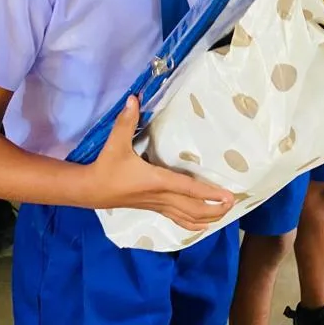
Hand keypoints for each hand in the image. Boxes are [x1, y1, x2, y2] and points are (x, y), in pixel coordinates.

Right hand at [89, 96, 233, 230]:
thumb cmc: (106, 167)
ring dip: (207, 218)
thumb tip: (133, 99)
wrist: (89, 190)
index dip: (209, 194)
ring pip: (187, 218)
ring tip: (225, 214)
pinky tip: (203, 225)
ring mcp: (157, 205)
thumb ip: (126, 121)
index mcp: (156, 181)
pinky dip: (192, 224)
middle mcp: (160, 196)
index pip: (188, 189)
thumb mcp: (115, 144)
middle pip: (193, 209)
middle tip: (233, 203)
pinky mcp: (154, 209)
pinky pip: (177, 220)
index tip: (228, 196)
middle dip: (215, 209)